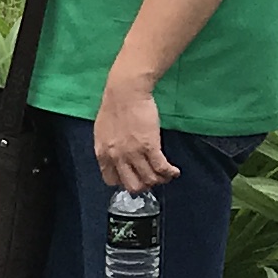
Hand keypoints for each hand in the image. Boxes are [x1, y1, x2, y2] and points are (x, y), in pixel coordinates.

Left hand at [93, 74, 175, 191]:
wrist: (125, 92)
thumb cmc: (114, 107)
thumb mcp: (102, 132)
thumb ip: (109, 148)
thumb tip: (116, 159)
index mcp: (103, 154)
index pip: (112, 181)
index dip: (124, 182)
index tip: (133, 177)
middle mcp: (117, 158)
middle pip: (132, 186)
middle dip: (143, 186)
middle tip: (151, 179)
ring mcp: (133, 153)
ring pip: (149, 180)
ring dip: (160, 180)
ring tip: (166, 175)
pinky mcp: (150, 146)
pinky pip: (161, 168)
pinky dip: (169, 173)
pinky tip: (174, 171)